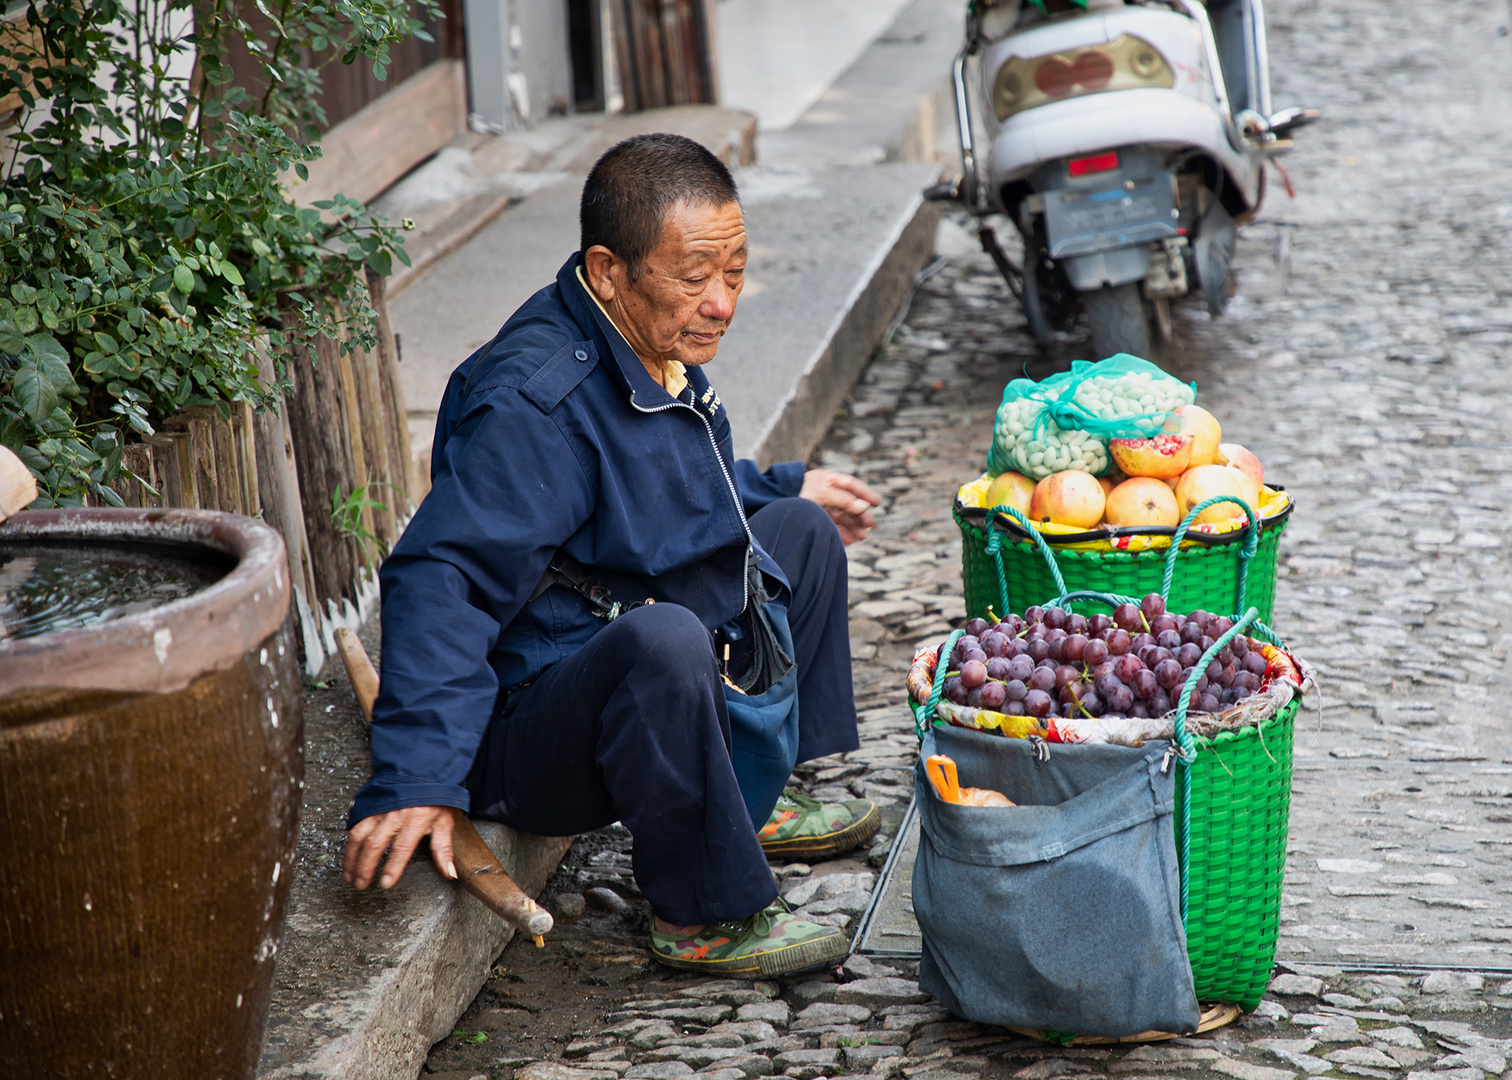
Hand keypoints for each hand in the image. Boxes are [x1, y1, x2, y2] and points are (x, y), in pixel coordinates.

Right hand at [343, 805, 457, 890]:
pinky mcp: (370, 804)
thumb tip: (449, 872)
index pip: (401, 848)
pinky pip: (355, 824)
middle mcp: (394, 814)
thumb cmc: (435, 796)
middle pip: (375, 844)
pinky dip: (349, 841)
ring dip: (352, 857)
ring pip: (359, 835)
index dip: (392, 867)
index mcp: (415, 819)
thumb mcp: (445, 821)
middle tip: (361, 884)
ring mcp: (379, 808)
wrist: (422, 770)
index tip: (385, 883)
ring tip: (349, 875)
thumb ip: (444, 849)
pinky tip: (348, 854)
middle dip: (365, 867)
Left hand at [799, 469, 880, 544]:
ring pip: (841, 517)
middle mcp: (825, 492)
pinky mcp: (813, 519)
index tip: (877, 504)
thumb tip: (864, 507)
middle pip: (848, 504)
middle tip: (870, 526)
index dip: (865, 494)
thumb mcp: (823, 493)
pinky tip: (850, 540)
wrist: (771, 501)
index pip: (851, 485)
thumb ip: (844, 499)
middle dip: (860, 515)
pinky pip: (831, 526)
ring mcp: (819, 506)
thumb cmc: (797, 492)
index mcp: (827, 480)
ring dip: (853, 527)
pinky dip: (841, 533)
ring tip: (862, 536)